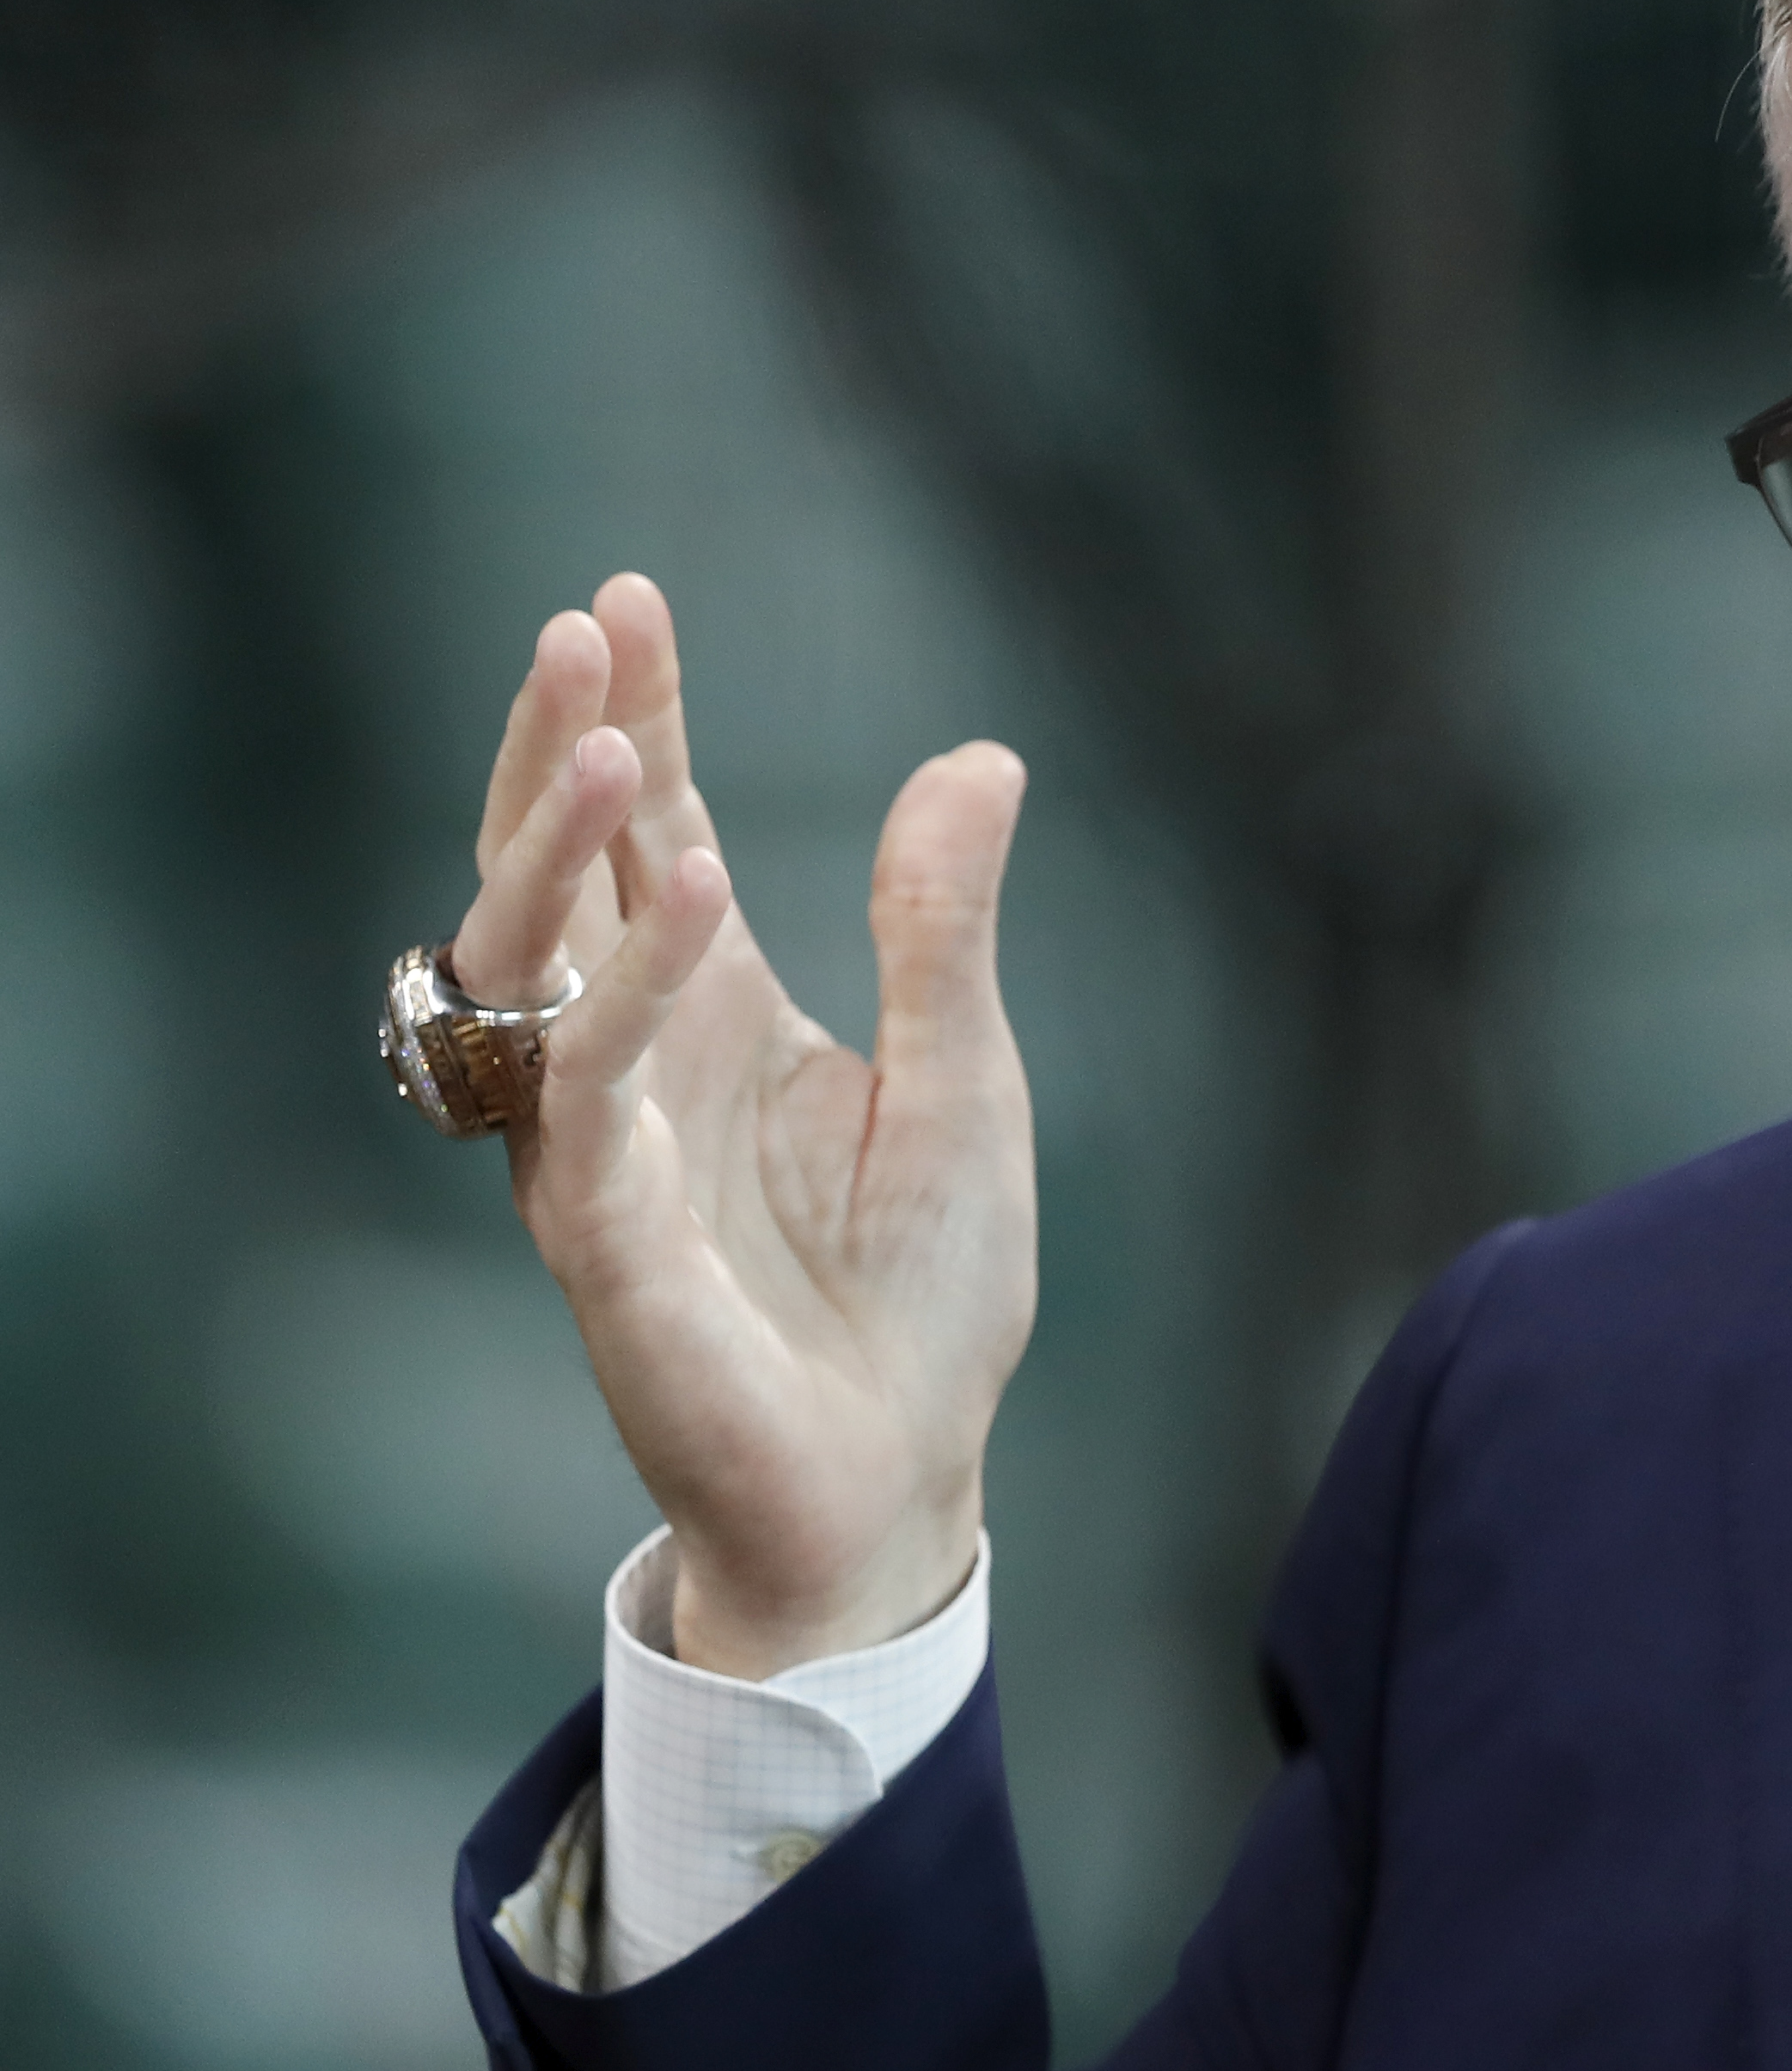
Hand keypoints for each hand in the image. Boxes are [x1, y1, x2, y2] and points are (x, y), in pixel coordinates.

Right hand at [453, 573, 1035, 1677]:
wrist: (904, 1477)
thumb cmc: (923, 1290)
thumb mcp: (965, 1076)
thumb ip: (944, 927)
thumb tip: (981, 756)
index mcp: (714, 1014)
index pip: (655, 837)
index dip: (643, 715)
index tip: (630, 593)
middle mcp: (633, 1063)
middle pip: (560, 874)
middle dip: (562, 749)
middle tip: (581, 628)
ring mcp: (601, 1148)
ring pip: (531, 968)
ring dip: (570, 850)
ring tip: (626, 738)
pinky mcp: (606, 1242)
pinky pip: (590, 1097)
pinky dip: (634, 994)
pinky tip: (695, 900)